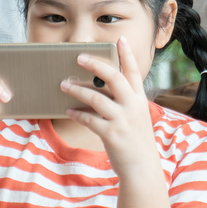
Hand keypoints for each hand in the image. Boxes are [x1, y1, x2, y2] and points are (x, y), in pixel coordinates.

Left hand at [60, 38, 158, 174]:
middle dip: (95, 64)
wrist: (143, 169)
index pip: (133, 72)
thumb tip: (103, 89)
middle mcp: (133, 106)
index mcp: (139, 100)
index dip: (126, 54)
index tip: (119, 39)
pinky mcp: (112, 134)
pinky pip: (89, 120)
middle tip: (79, 57)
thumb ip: (124, 102)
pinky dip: (77, 114)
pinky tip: (68, 111)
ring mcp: (123, 120)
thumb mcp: (136, 117)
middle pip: (114, 77)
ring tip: (64, 85)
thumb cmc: (136, 141)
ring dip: (77, 90)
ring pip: (96, 97)